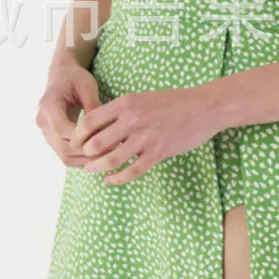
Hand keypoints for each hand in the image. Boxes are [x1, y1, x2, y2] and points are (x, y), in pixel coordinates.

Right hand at [36, 64, 101, 167]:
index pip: (62, 129)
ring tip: (108, 155)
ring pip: (64, 156)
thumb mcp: (87, 86)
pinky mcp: (53, 139)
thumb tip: (103, 129)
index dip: (81, 138)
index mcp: (48, 104)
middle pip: (62, 147)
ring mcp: (46, 132)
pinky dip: (83, 159)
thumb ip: (93, 106)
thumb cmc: (75, 78)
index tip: (104, 139)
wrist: (62, 76)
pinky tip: (100, 155)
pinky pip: (66, 155)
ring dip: (86, 159)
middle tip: (111, 151)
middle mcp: (43, 121)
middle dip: (87, 152)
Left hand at [69, 86, 221, 184]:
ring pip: (111, 160)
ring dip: (97, 168)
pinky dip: (117, 179)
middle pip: (95, 143)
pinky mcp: (158, 152)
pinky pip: (131, 172)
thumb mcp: (142, 98)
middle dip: (85, 154)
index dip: (77, 135)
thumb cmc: (172, 102)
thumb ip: (122, 111)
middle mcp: (132, 119)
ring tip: (93, 170)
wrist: (203, 107)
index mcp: (126, 103)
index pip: (90, 121)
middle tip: (84, 158)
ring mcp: (145, 137)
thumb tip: (99, 127)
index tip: (75, 142)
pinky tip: (111, 180)